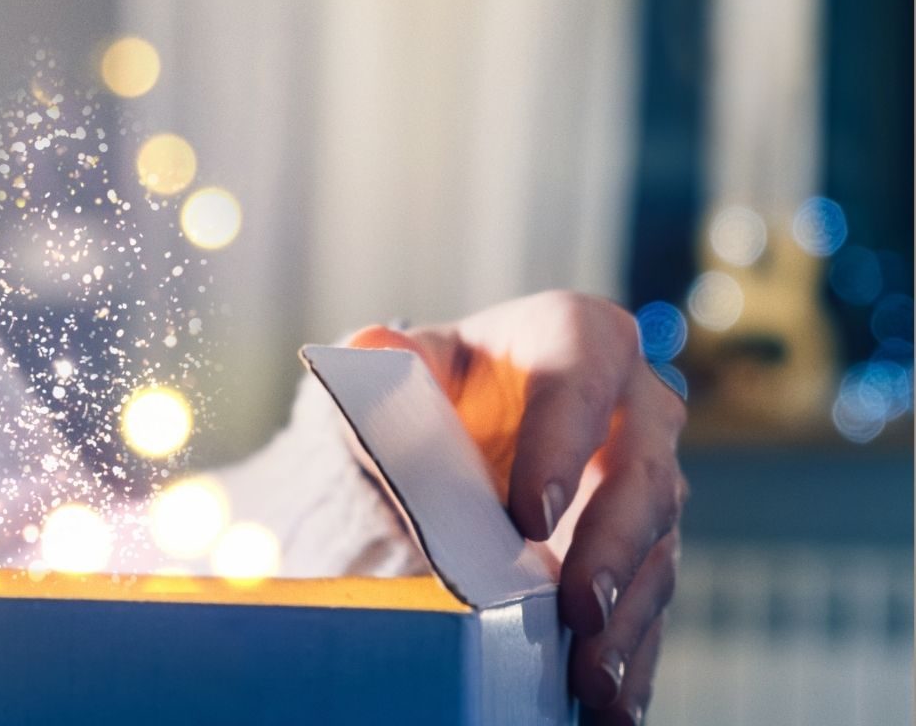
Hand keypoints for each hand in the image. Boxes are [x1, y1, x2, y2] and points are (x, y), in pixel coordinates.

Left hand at [349, 290, 685, 724]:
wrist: (447, 430)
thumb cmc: (431, 385)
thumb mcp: (403, 366)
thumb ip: (387, 362)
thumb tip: (371, 347)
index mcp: (575, 338)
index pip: (581, 375)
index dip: (564, 442)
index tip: (529, 515)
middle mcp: (632, 406)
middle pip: (643, 473)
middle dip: (614, 548)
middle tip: (579, 609)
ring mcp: (647, 480)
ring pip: (657, 550)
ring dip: (628, 619)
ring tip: (593, 680)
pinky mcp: (643, 547)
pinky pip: (650, 604)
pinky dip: (633, 657)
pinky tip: (611, 707)